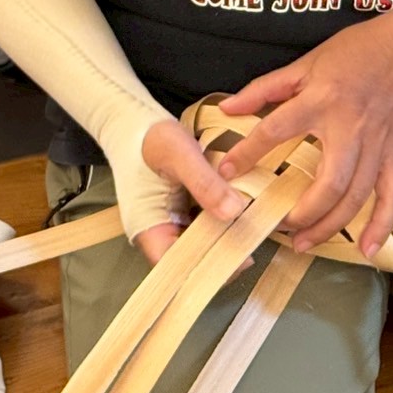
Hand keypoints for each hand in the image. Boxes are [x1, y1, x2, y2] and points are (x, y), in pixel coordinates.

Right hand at [132, 119, 246, 263]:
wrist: (136, 123)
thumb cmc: (150, 138)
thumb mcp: (179, 153)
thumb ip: (204, 182)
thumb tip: (234, 212)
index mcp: (149, 229)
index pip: (178, 267)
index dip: (209, 268)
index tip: (242, 256)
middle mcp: (160, 234)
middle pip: (193, 260)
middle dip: (224, 254)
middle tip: (257, 239)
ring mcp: (171, 225)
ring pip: (202, 244)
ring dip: (226, 237)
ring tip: (256, 227)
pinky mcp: (182, 213)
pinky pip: (205, 226)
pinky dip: (222, 221)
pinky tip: (244, 211)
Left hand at [215, 17, 392, 259]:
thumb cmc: (354, 53)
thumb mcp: (305, 63)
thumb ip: (265, 89)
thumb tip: (227, 108)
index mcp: (322, 99)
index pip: (277, 130)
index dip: (249, 152)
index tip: (228, 173)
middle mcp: (351, 127)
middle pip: (329, 182)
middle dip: (303, 212)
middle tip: (279, 227)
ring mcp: (377, 144)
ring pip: (357, 196)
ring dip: (331, 226)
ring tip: (305, 242)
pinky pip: (392, 195)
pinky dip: (381, 225)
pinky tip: (365, 248)